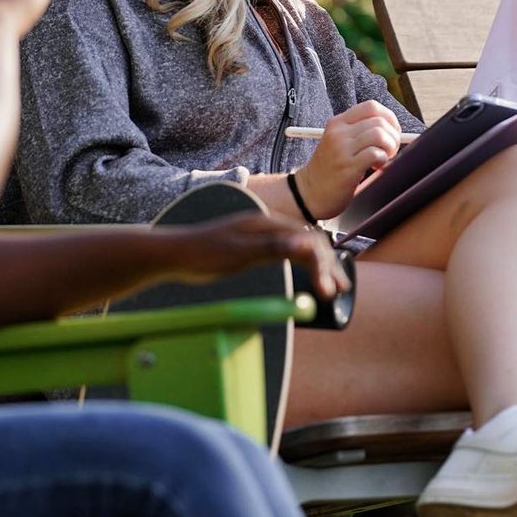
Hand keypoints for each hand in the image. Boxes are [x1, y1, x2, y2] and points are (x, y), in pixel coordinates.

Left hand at [167, 212, 349, 299]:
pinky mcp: (258, 247)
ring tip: (335, 288)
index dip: (322, 266)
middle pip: (309, 243)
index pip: (307, 242)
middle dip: (328, 266)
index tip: (329, 292)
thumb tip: (307, 245)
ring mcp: (265, 236)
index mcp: (269, 224)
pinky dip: (305, 265)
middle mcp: (271, 227)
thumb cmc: (202, 253)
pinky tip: (310, 276)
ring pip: (302, 248)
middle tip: (342, 291)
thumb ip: (273, 247)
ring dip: (320, 266)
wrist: (174, 253)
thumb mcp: (238, 253)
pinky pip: (290, 253)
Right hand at [294, 100, 401, 218]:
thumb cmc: (330, 168)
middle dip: (393, 135)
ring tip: (383, 158)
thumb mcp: (339, 142)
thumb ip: (361, 132)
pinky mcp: (348, 167)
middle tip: (389, 150)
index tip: (392, 131)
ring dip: (389, 147)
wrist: (309, 193)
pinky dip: (383, 160)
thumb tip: (394, 129)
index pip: (371, 106)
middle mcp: (339, 132)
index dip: (389, 117)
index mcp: (338, 122)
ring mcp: (342, 149)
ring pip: (379, 135)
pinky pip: (376, 153)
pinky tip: (376, 167)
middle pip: (379, 121)